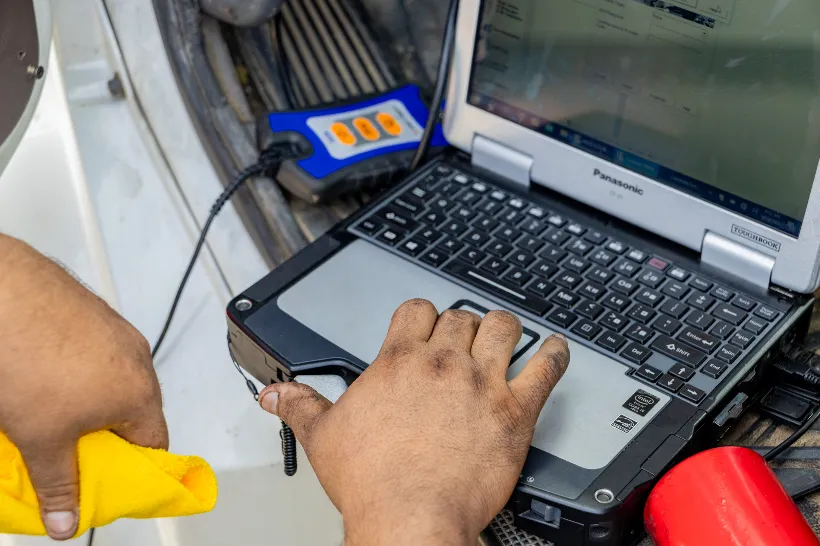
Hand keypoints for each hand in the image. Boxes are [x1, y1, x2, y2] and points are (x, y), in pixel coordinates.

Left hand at [0, 235, 167, 539]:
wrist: (4, 293)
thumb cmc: (28, 353)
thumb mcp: (41, 439)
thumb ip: (59, 484)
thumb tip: (66, 517)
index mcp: (139, 391)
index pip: (154, 445)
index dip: (131, 470)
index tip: (108, 481)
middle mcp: (135, 357)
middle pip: (131, 412)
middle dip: (101, 436)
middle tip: (66, 451)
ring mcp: (115, 330)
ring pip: (109, 380)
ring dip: (85, 401)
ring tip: (45, 411)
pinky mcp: (90, 312)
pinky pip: (92, 353)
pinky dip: (72, 370)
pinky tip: (38, 377)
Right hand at [259, 299, 569, 545]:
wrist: (410, 518)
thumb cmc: (372, 482)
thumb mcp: (324, 437)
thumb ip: (299, 405)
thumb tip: (275, 393)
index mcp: (400, 361)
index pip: (417, 309)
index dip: (423, 314)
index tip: (426, 325)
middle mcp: (443, 363)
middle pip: (461, 316)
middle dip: (463, 325)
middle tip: (464, 340)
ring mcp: (482, 383)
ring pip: (503, 328)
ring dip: (505, 328)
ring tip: (506, 335)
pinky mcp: (515, 410)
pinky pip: (546, 368)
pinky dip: (555, 354)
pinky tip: (556, 350)